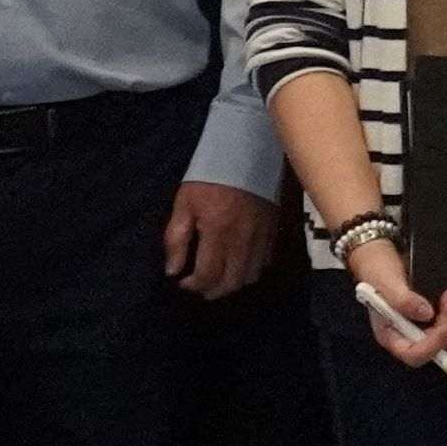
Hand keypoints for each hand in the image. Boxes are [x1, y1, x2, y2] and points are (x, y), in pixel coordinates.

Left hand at [165, 180, 283, 297]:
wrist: (246, 154)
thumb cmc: (209, 178)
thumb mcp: (184, 203)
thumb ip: (176, 239)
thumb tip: (172, 271)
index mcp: (218, 233)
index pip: (208, 275)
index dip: (193, 286)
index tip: (182, 282)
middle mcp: (243, 241)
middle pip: (231, 283)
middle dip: (212, 291)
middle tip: (199, 286)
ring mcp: (262, 238)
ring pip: (251, 277)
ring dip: (233, 284)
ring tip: (219, 278)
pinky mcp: (273, 232)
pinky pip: (265, 263)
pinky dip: (250, 271)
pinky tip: (238, 264)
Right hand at [350, 261, 446, 368]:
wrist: (382, 258)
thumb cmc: (378, 272)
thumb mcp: (386, 283)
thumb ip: (402, 300)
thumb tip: (427, 314)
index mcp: (392, 335)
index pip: (415, 354)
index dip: (434, 343)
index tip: (445, 319)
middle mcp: (408, 338)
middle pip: (437, 348)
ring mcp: (423, 331)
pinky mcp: (435, 321)